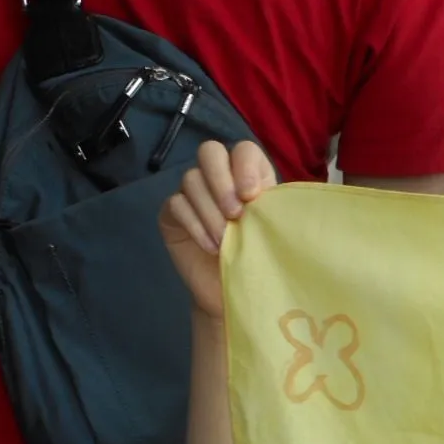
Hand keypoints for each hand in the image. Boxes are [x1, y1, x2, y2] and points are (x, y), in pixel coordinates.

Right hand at [160, 141, 277, 319]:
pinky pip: (176, 204)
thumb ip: (268, 206)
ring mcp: (192, 194)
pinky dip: (194, 224)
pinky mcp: (171, 214)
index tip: (252, 196)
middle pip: (209, 151)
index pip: (243, 150)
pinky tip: (209, 246)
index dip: (245, 166)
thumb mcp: (272, 231)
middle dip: (222, 181)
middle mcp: (219, 178)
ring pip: (191, 179)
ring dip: (210, 210)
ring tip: (224, 241)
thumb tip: (263, 192)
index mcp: (249, 175)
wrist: (231, 294)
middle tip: (235, 214)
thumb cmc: (258, 261)